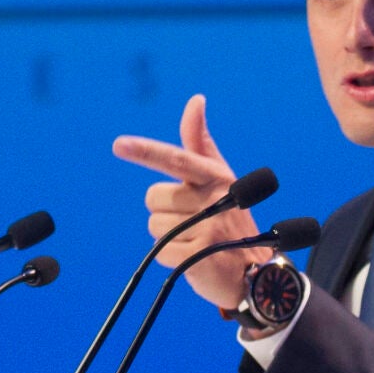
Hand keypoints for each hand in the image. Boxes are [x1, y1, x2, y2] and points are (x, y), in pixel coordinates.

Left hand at [112, 95, 270, 309]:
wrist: (254, 272)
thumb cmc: (229, 219)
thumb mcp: (219, 178)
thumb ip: (200, 142)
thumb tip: (196, 99)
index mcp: (216, 176)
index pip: (176, 159)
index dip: (146, 151)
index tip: (119, 144)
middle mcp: (214, 198)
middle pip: (154, 197)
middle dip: (165, 211)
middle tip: (193, 222)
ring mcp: (209, 227)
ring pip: (154, 225)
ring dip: (169, 236)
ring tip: (196, 240)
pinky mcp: (201, 256)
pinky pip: (160, 250)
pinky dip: (171, 257)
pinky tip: (194, 258)